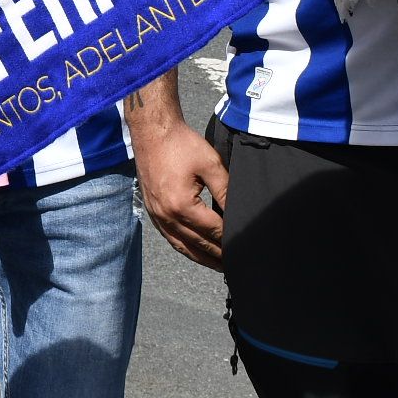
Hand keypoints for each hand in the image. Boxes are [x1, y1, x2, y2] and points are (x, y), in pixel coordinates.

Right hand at [130, 90, 226, 271]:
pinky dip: (184, 248)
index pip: (213, 231)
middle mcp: (166, 215)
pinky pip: (170, 237)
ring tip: (219, 265)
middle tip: (236, 265)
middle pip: (198, 244)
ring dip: (201, 257)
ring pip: (182, 246)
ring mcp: (157, 215)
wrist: (152, 131)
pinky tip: (195, 251)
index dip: (231, 239)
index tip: (245, 247)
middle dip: (219, 255)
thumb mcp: (211, 164)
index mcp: (182, 205)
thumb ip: (226, 191)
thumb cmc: (180, 144)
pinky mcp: (152, 211)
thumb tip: (240, 213)